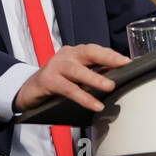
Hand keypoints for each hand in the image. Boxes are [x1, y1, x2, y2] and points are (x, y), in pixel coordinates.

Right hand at [12, 44, 128, 112]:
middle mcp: (66, 55)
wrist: (27, 90)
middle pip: (88, 52)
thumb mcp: (74, 76)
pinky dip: (83, 97)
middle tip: (123, 65)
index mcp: (75, 52)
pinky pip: (68, 89)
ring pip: (78, 70)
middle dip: (107, 57)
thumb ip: (92, 74)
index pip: (96, 50)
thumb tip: (116, 80)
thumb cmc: (56, 82)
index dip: (112, 54)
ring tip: (110, 86)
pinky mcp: (48, 80)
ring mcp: (55, 66)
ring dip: (95, 78)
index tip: (128, 61)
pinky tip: (94, 105)